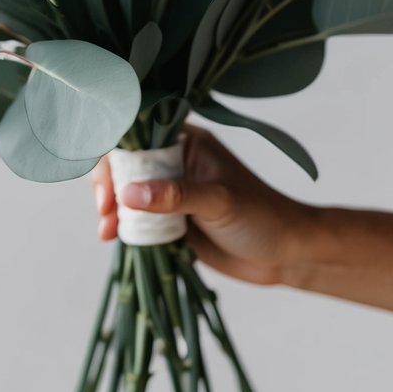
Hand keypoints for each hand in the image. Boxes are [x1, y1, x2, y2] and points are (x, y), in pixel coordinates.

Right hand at [90, 123, 314, 285]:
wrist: (286, 256)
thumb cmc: (262, 217)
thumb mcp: (219, 202)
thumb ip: (176, 196)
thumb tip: (128, 194)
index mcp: (187, 143)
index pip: (138, 135)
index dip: (116, 155)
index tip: (109, 185)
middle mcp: (174, 163)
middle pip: (124, 164)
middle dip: (108, 185)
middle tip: (106, 212)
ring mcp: (169, 194)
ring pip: (125, 193)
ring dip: (111, 209)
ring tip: (108, 231)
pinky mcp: (169, 222)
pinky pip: (135, 219)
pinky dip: (121, 227)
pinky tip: (113, 238)